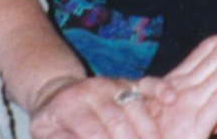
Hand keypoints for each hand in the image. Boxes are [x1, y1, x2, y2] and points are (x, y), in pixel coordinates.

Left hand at [30, 77, 164, 138]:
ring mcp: (113, 85)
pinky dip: (161, 89)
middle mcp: (93, 92)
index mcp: (70, 106)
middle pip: (118, 122)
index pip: (92, 133)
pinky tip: (171, 100)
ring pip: (135, 107)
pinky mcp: (128, 82)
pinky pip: (147, 83)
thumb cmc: (52, 121)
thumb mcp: (44, 134)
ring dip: (149, 133)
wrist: (56, 90)